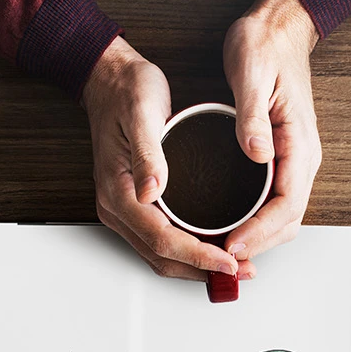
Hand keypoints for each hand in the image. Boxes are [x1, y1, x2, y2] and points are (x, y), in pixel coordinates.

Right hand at [82, 37, 243, 282]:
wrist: (109, 80)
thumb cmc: (126, 91)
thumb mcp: (141, 112)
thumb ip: (148, 154)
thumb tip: (153, 191)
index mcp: (118, 191)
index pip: (162, 239)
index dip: (198, 256)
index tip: (229, 261)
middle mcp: (117, 208)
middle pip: (161, 257)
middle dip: (202, 270)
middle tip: (242, 271)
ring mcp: (124, 209)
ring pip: (161, 254)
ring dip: (197, 266)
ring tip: (234, 267)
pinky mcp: (135, 204)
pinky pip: (160, 240)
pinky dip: (188, 251)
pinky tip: (213, 247)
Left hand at [220, 0, 321, 262]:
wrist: (278, 28)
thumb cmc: (265, 45)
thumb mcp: (252, 74)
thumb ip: (253, 117)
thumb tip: (257, 154)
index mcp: (300, 143)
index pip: (287, 204)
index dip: (261, 231)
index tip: (233, 244)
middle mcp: (303, 158)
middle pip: (288, 221)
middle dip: (258, 245)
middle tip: (222, 260)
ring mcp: (294, 160)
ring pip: (282, 217)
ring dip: (258, 239)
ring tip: (223, 252)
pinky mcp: (281, 158)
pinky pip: (273, 202)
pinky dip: (256, 223)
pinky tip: (231, 227)